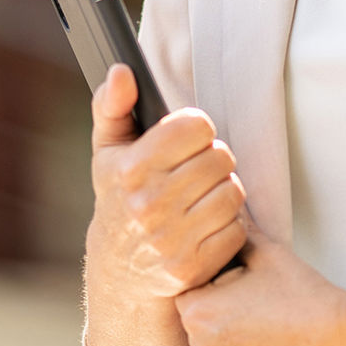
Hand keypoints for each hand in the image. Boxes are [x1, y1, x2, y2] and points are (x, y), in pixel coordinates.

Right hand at [85, 66, 247, 302]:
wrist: (119, 273)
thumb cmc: (118, 201)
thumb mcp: (107, 152)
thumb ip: (112, 105)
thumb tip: (122, 71)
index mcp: (131, 169)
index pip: (197, 126)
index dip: (196, 130)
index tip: (185, 143)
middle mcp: (149, 204)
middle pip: (221, 157)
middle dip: (212, 161)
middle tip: (195, 173)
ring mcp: (172, 239)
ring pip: (233, 192)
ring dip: (223, 193)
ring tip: (201, 198)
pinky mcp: (193, 266)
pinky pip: (237, 230)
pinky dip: (228, 227)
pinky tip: (205, 227)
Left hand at [175, 234, 345, 345]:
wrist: (344, 344)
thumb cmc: (305, 296)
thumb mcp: (268, 255)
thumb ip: (237, 234)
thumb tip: (225, 211)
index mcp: (198, 313)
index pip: (189, 297)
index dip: (215, 290)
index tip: (243, 290)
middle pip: (200, 331)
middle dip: (221, 321)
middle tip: (261, 313)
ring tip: (272, 338)